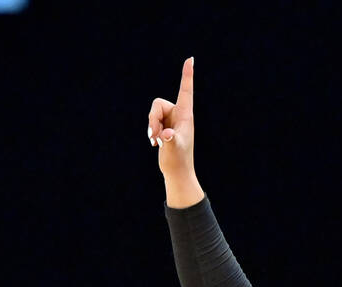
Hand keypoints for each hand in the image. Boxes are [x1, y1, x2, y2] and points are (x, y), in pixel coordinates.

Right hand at [148, 57, 202, 205]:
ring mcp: (171, 121)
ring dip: (150, 126)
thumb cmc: (178, 161)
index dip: (187, 75)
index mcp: (186, 116)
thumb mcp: (173, 149)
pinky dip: (151, 131)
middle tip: (154, 135)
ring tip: (155, 141)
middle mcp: (179, 115)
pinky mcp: (164, 127)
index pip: (186, 91)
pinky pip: (151, 121)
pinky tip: (155, 143)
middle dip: (152, 118)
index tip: (191, 59)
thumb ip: (169, 140)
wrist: (177, 173)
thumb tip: (165, 135)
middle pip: (157, 104)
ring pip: (152, 113)